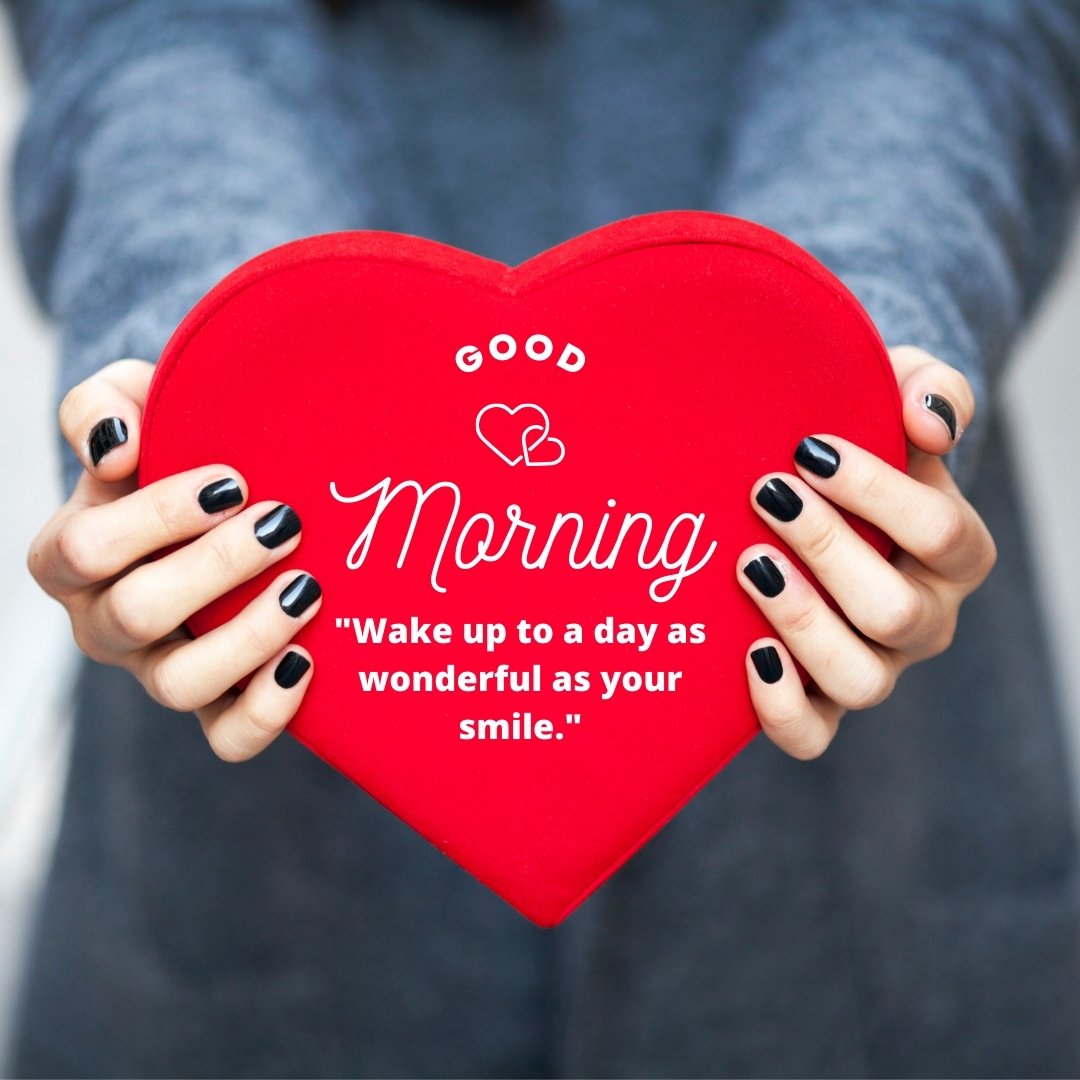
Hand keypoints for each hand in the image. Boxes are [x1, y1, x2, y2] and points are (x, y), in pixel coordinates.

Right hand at [26, 359, 320, 760]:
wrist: (223, 492)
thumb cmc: (169, 445)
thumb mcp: (131, 404)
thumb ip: (104, 408)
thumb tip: (117, 447)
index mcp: (69, 555)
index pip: (88, 549)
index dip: (160, 517)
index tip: (233, 481)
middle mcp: (104, 621)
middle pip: (137, 614)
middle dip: (218, 567)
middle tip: (285, 524)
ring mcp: (158, 667)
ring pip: (179, 685)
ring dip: (249, 638)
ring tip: (307, 589)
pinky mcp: (214, 700)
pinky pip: (226, 736)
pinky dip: (266, 711)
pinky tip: (307, 659)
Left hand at [739, 345, 996, 759]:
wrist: (807, 491)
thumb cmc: (859, 441)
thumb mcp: (895, 394)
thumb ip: (928, 390)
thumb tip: (928, 420)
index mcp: (956, 550)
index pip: (939, 532)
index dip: (875, 491)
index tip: (807, 449)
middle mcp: (923, 617)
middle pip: (895, 611)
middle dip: (827, 549)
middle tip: (766, 495)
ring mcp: (874, 664)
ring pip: (860, 680)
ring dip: (801, 622)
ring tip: (750, 563)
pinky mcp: (820, 699)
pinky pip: (813, 735)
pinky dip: (782, 707)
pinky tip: (748, 653)